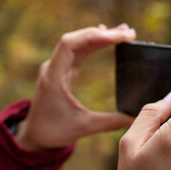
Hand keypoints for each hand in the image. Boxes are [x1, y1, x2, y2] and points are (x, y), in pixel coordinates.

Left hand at [16, 24, 135, 149]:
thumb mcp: (83, 128)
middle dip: (102, 34)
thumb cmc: (54, 132)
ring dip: (99, 36)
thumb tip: (136, 117)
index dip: (92, 36)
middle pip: (76, 40)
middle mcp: (52, 68)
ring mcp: (56, 68)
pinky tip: (106, 38)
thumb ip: (110, 122)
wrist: (34, 135)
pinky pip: (78, 51)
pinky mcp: (62, 71)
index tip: (116, 37)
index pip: (69, 45)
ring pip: (78, 43)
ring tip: (124, 34)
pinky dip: (93, 44)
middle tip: (129, 34)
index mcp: (53, 79)